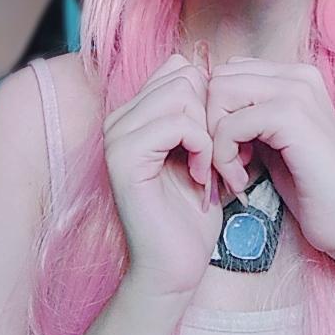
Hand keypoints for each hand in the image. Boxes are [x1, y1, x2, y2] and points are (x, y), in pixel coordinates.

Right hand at [103, 52, 223, 299]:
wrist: (174, 267)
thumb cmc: (193, 211)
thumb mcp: (202, 149)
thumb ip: (199, 111)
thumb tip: (216, 72)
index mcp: (135, 113)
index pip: (180, 68)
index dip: (210, 99)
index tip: (218, 140)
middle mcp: (119, 119)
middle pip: (183, 75)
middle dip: (211, 113)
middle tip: (215, 157)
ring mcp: (117, 136)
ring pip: (182, 93)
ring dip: (207, 131)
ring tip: (207, 167)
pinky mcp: (124, 159)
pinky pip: (178, 123)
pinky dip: (201, 147)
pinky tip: (199, 176)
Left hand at [205, 56, 334, 266]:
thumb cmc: (311, 187)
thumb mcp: (273, 140)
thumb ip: (248, 114)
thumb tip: (206, 104)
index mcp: (296, 76)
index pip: (229, 72)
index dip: (216, 112)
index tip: (228, 150)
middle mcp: (299, 75)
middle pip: (220, 79)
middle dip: (210, 123)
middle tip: (227, 163)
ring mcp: (298, 92)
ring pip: (220, 94)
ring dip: (215, 140)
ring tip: (234, 172)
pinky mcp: (291, 117)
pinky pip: (229, 125)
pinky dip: (224, 157)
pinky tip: (242, 180)